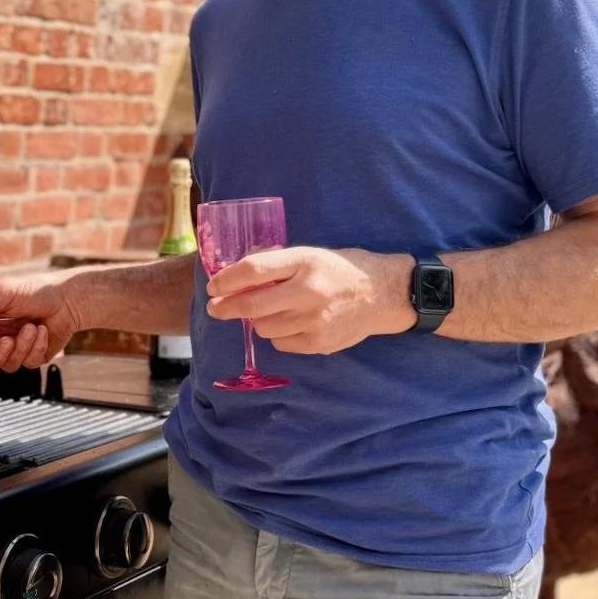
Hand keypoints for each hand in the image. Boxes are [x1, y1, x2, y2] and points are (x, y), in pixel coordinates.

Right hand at [0, 272, 86, 374]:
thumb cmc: (36, 290)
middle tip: (8, 340)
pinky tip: (42, 331)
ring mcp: (16, 349)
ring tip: (31, 327)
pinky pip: (28, 362)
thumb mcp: (4, 293)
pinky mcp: (33, 356)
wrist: (66, 299)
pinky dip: (37, 346)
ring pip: (8, 365)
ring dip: (22, 346)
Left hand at [206, 245, 413, 354]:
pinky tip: (293, 323)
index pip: (254, 270)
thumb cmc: (341, 270)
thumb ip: (277, 264)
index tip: (213, 286)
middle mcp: (309, 291)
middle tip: (215, 308)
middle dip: (226, 308)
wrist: (383, 295)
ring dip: (259, 320)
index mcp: (306, 261)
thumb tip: (236, 274)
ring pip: (263, 327)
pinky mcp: (319, 343)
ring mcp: (314, 321)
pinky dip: (279, 334)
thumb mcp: (311, 255)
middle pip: (252, 305)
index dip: (226, 280)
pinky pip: (281, 343)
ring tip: (274, 310)